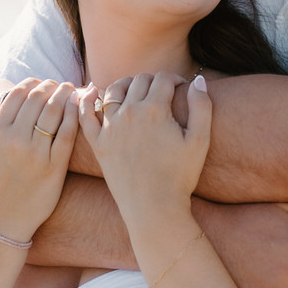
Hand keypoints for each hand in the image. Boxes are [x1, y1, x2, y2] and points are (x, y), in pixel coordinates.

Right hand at [0, 79, 79, 244]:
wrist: (3, 221)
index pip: (16, 95)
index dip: (29, 83)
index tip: (37, 82)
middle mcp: (16, 141)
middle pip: (37, 99)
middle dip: (49, 85)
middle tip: (56, 83)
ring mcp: (37, 154)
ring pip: (54, 111)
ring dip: (64, 94)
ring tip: (69, 89)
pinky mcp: (55, 166)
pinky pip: (67, 133)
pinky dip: (74, 114)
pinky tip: (77, 106)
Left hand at [79, 73, 210, 218]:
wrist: (154, 208)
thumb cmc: (180, 176)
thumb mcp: (200, 141)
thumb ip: (202, 106)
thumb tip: (198, 80)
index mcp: (154, 109)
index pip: (163, 78)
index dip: (175, 79)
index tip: (181, 88)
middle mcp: (129, 113)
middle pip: (139, 81)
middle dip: (153, 81)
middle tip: (162, 92)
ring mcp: (110, 128)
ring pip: (113, 91)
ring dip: (126, 84)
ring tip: (135, 90)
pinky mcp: (97, 144)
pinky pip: (86, 115)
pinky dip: (87, 99)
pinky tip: (92, 91)